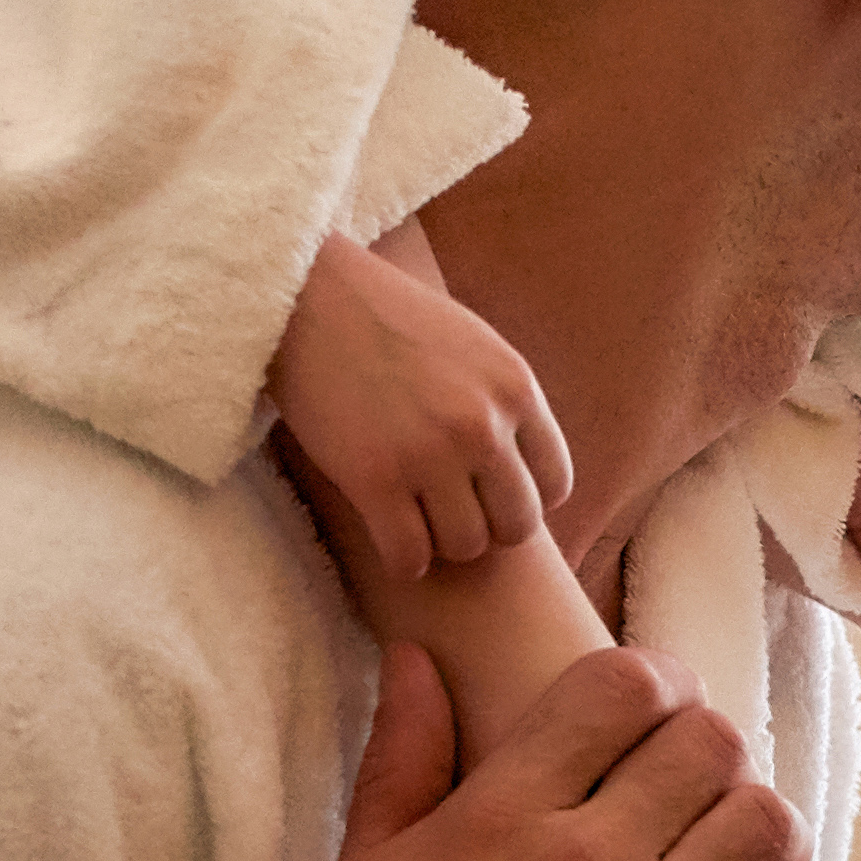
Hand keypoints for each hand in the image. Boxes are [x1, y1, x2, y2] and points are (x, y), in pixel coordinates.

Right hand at [272, 229, 580, 581]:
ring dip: (440, 545)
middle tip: (450, 516)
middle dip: (486, 529)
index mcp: (514, 387)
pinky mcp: (374, 479)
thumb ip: (501, 400)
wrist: (306, 299)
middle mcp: (482, 424)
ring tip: (415, 522)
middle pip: (516, 524)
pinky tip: (388, 539)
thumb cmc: (385, 319)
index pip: (554, 483)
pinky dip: (402, 560)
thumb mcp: (471, 344)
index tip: (489, 497)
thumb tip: (523, 465)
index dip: (522, 499)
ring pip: (464, 546)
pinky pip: (409, 556)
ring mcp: (430, 454)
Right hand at [301, 641, 837, 860]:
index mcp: (501, 815)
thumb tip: (419, 657)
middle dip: (717, 756)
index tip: (661, 719)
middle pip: (709, 740)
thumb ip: (402, 756)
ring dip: (771, 830)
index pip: (621, 684)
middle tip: (706, 799)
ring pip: (766, 820)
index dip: (658, 685)